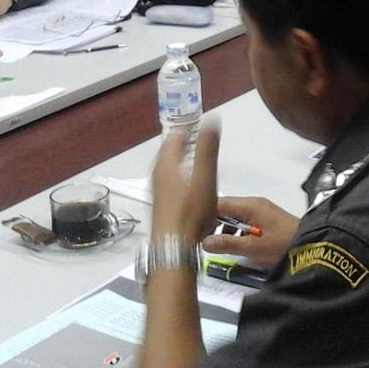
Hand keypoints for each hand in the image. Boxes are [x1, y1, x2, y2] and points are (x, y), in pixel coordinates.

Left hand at [151, 117, 220, 242]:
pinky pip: (169, 180)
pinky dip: (180, 173)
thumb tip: (211, 119)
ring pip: (168, 166)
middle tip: (196, 135)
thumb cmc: (189, 212)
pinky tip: (189, 183)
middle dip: (182, 141)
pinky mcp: (161, 204)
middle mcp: (157, 175)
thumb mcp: (204, 177)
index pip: (173, 136)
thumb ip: (207, 148)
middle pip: (168, 151)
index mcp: (166, 164)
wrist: (174, 248)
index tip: (198, 121)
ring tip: (194, 156)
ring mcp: (157, 191)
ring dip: (180, 158)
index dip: (186, 127)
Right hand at [202, 196, 299, 269]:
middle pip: (226, 208)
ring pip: (235, 215)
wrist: (310, 245)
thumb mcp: (252, 248)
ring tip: (222, 246)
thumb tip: (204, 242)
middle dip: (215, 224)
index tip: (196, 231)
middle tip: (206, 241)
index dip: (205, 216)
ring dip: (227, 229)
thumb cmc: (281, 244)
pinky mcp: (267, 218)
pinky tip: (239, 245)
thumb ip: (228, 244)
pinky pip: (246, 220)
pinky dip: (239, 230)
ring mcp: (261, 209)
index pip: (219, 204)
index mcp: (249, 205)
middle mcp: (254, 203)